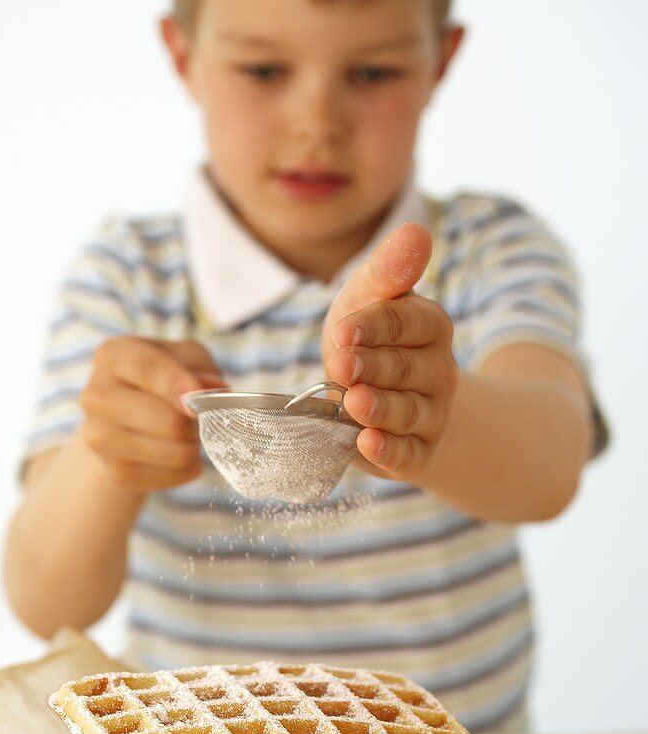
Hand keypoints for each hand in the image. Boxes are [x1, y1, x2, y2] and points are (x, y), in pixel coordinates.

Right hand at [78, 335, 224, 490]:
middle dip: (197, 422)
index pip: (147, 369)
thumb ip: (201, 369)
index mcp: (114, 356)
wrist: (124, 418)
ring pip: (174, 453)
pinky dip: (186, 469)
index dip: (176, 385)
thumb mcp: (185, 358)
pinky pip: (170, 476)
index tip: (198, 399)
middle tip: (199, 417)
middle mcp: (97, 396)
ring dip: (194, 446)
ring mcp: (100, 438)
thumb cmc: (162, 379)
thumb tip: (212, 390)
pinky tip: (179, 455)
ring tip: (188, 434)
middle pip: (168, 421)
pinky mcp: (114, 472)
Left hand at [323, 223, 457, 480]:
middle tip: (339, 364)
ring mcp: (431, 414)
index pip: (405, 322)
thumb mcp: (366, 299)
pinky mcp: (417, 452)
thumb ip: (387, 270)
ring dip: (379, 407)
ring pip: (407, 411)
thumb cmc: (365, 341)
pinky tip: (367, 443)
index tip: (342, 331)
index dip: (373, 326)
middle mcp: (439, 371)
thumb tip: (416, 232)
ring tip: (352, 402)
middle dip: (370, 366)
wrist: (375, 397)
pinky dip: (389, 450)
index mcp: (430, 326)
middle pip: (404, 368)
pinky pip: (408, 454)